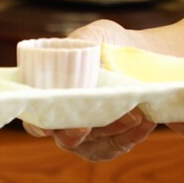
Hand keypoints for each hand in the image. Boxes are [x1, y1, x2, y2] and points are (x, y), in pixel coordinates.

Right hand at [22, 19, 155, 161]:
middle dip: (75, 134)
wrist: (142, 55)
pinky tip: (147, 122)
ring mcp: (90, 134)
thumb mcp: (98, 34)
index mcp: (53, 94)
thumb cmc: (110, 44)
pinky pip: (117, 146)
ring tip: (135, 117)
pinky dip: (132, 136)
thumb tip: (73, 47)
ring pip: (94, 148)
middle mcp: (66, 120)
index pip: (36, 118)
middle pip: (65, 138)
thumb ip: (84, 40)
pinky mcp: (113, 140)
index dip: (39, 124)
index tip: (49, 125)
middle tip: (87, 127)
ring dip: (113, 135)